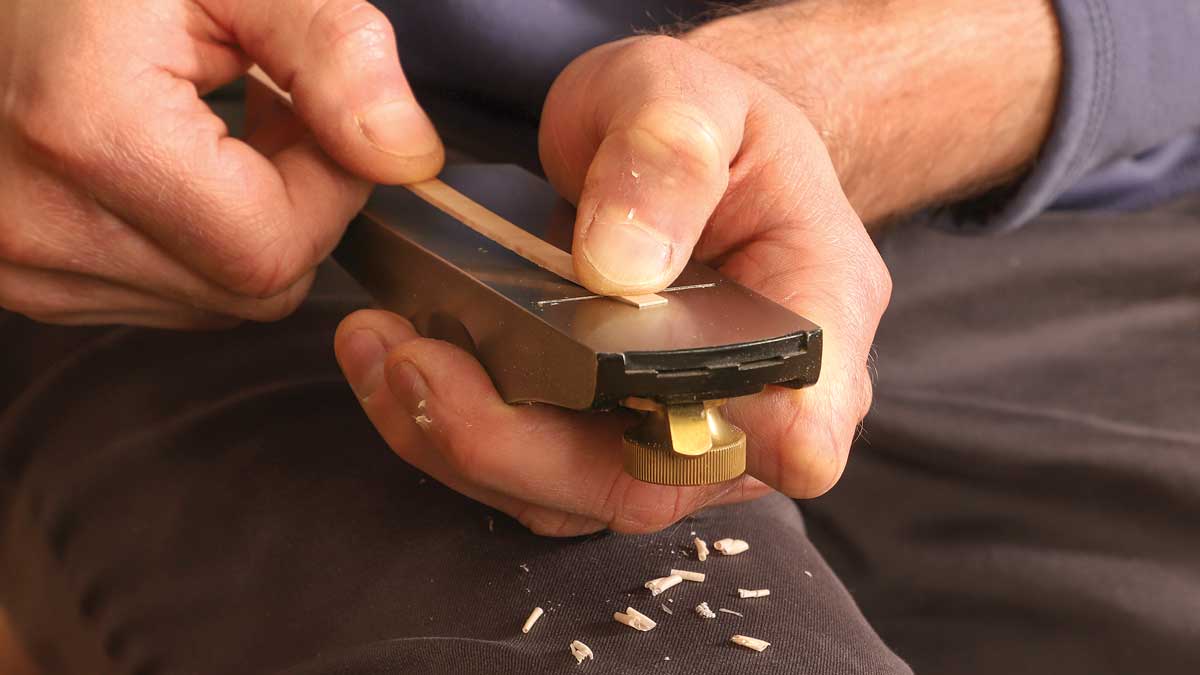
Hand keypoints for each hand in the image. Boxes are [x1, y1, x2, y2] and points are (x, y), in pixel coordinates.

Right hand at [0, 0, 442, 327]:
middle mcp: (41, 223)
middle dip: (295, 209)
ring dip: (244, 229)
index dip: (329, 189)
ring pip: (213, 302)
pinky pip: (159, 298)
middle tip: (270, 117)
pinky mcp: (20, 282)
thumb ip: (334, 54)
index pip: (276, 248)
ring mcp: (21, 263)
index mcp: (92, 134)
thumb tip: (406, 156)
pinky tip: (169, 170)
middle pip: (251, 290)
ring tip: (209, 134)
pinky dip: (191, 245)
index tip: (317, 118)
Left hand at [335, 36, 890, 535]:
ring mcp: (673, 433)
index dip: (734, 443)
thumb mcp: (689, 98)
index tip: (633, 402)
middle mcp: (752, 404)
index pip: (802, 420)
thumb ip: (666, 159)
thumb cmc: (702, 123)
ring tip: (383, 352)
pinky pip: (526, 476)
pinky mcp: (601, 441)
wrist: (668, 155)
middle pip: (653, 480)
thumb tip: (620, 268)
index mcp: (811, 317)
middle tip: (417, 362)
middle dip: (519, 444)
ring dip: (461, 442)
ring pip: (573, 496)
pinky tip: (395, 365)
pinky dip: (448, 433)